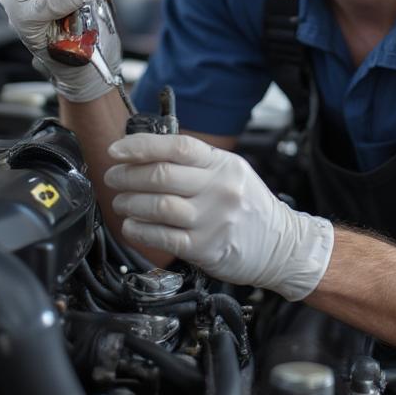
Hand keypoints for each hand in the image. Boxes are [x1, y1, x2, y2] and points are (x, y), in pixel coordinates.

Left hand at [104, 133, 332, 300]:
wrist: (282, 246)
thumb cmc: (248, 207)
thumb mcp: (230, 172)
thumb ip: (195, 163)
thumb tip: (145, 153)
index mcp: (223, 164)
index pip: (177, 146)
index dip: (141, 146)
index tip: (116, 150)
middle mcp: (219, 189)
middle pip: (162, 175)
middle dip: (127, 175)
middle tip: (113, 177)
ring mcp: (213, 220)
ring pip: (158, 205)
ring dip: (129, 203)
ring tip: (121, 202)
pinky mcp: (206, 248)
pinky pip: (162, 236)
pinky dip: (140, 230)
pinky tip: (132, 225)